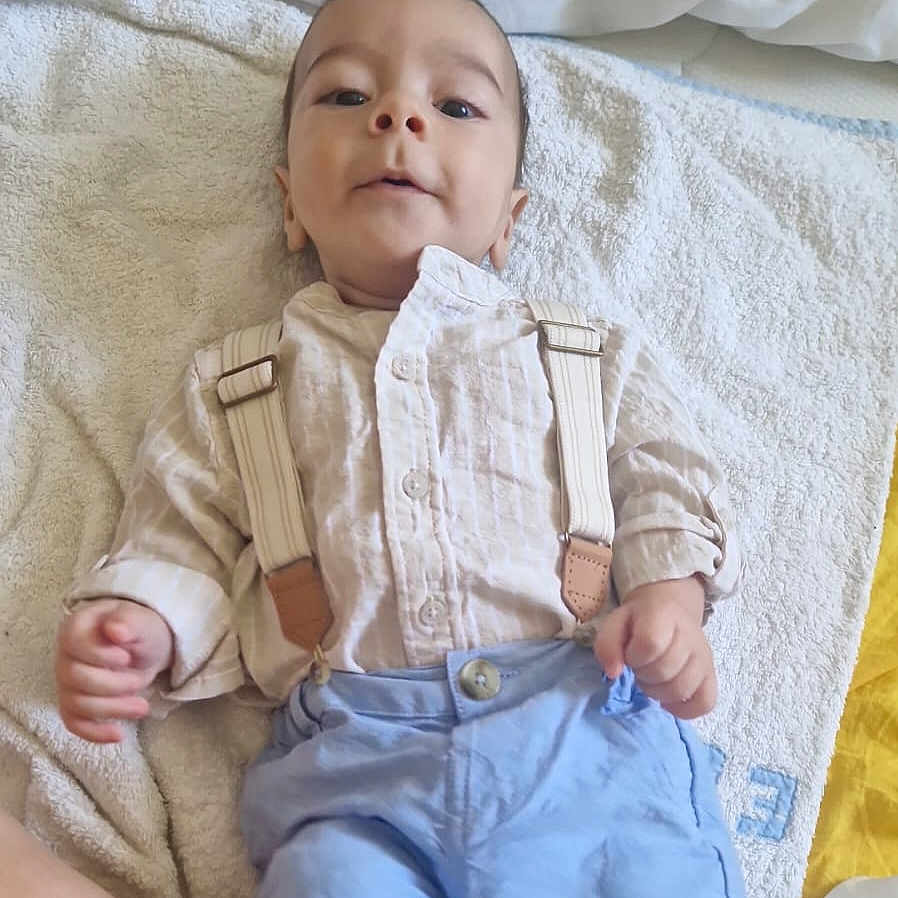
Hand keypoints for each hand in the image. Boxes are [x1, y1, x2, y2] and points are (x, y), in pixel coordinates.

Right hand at [56, 598, 173, 742]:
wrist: (143, 645)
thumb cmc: (138, 629)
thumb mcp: (141, 620)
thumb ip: (129, 621)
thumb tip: (115, 629)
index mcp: (76, 627)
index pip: (74, 644)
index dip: (100, 655)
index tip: (126, 658)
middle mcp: (65, 655)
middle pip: (75, 678)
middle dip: (112, 685)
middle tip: (139, 682)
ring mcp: (67, 682)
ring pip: (77, 703)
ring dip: (112, 709)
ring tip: (142, 707)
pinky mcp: (75, 703)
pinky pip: (75, 723)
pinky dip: (95, 732)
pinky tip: (118, 734)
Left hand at [592, 577, 716, 718]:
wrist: (670, 610)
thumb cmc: (638, 620)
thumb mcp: (616, 622)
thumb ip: (607, 644)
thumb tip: (612, 673)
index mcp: (663, 615)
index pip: (651, 644)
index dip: (634, 657)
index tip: (629, 655)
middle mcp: (690, 635)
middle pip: (665, 671)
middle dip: (643, 676)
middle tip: (639, 667)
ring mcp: (704, 656)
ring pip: (683, 689)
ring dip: (659, 693)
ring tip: (651, 680)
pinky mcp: (712, 675)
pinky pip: (705, 703)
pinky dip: (684, 709)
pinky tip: (668, 699)